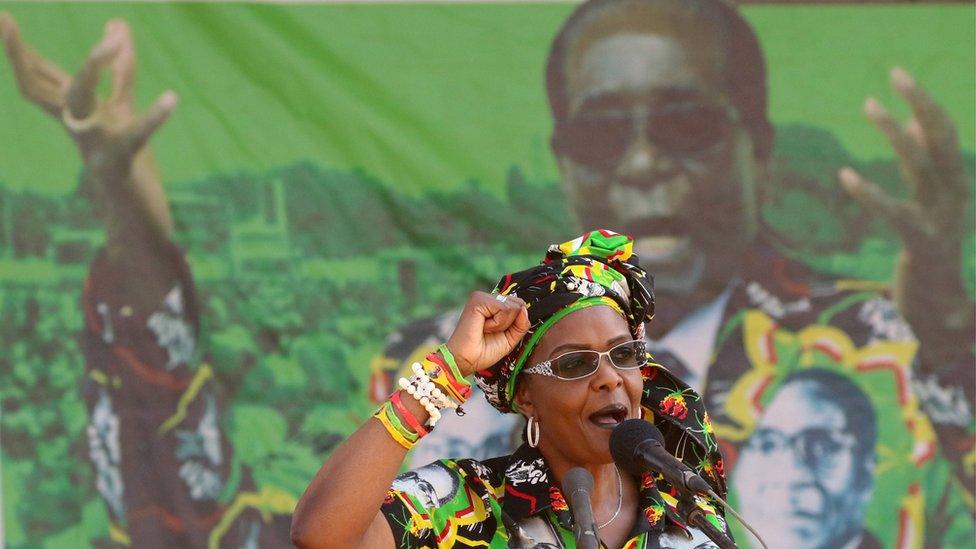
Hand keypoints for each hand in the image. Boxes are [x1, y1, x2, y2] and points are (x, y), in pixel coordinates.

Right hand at [1, 14, 175, 238]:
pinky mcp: (122, 162)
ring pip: (80, 103)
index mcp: (74, 114)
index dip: (20, 50)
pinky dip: (153, 117)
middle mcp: (77, 127)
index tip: (2, 16)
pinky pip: (135, 135)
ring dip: (92, 68)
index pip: (41, 77)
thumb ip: (120, 70)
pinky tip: (171, 98)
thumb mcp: (121, 109)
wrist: (135, 219)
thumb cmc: (125, 160)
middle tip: (1, 16)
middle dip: (21, 54)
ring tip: (112, 40)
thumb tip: (116, 22)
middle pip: (41, 88)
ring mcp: (95, 144)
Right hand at [445, 291, 529, 376]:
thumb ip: (522, 324)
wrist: (467, 360)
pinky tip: (483, 327)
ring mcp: (482, 297)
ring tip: (486, 329)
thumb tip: (524, 308)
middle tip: (491, 332)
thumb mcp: (511, 338)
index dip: (516, 322)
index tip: (499, 332)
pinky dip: (497, 324)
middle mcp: (488, 298)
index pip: (519, 305)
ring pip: (512, 307)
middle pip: (518, 305)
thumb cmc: (485, 351)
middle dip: (510, 324)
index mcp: (494, 305)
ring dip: (503, 325)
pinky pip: (503, 309)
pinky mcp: (478, 300)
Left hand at [838, 67, 972, 354]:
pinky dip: (872, 194)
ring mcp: (942, 221)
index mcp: (952, 187)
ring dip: (896, 132)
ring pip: (921, 166)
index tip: (898, 77)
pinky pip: (896, 213)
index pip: (943, 136)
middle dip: (921, 102)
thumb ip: (919, 170)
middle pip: (941, 139)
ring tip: (868, 104)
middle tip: (895, 71)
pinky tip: (847, 176)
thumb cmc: (928, 256)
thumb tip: (910, 128)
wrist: (943, 311)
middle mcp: (953, 197)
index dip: (924, 104)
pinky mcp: (922, 246)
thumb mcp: (924, 206)